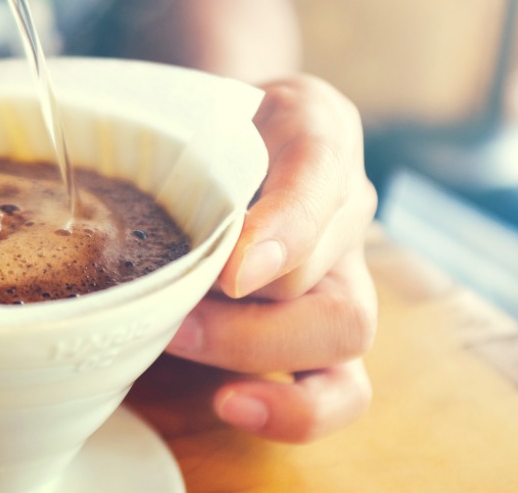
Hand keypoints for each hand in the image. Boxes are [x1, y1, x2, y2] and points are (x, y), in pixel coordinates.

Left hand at [165, 74, 378, 442]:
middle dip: (247, 313)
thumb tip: (205, 257)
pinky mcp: (325, 330)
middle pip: (325, 265)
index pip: (319, 167)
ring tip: (184, 343)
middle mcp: (344, 203)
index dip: (285, 231)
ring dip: (258, 349)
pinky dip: (296, 409)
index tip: (233, 275)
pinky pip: (343, 387)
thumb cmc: (195, 126)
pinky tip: (233, 404)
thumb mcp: (188, 108)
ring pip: (346, 331)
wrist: (212, 129)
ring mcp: (342, 269)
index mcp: (315, 129)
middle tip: (172, 314)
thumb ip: (193, 151)